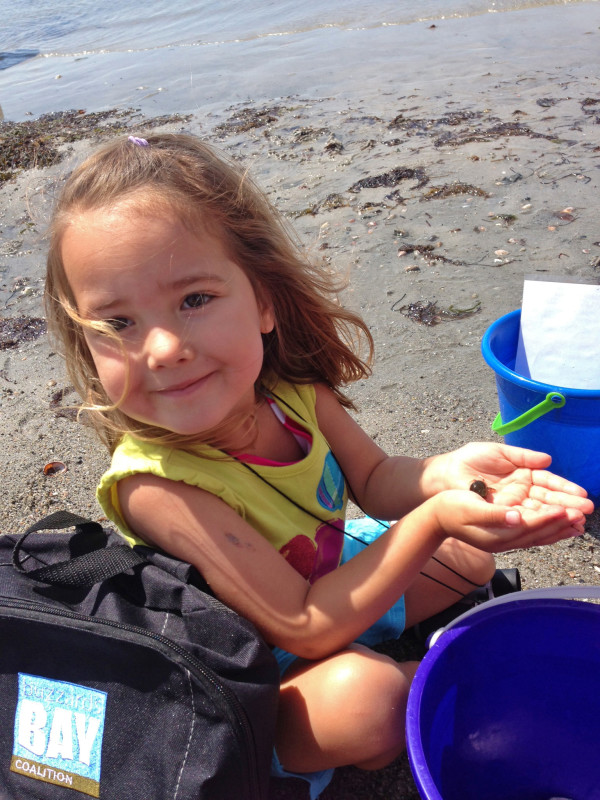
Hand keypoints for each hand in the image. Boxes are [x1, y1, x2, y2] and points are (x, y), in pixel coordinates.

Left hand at [430, 442, 593, 517]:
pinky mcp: (502, 515)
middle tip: (586, 511)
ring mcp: (512, 504)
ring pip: (539, 512)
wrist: (446, 474)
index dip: (564, 489)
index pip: (548, 483)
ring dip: (558, 518)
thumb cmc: (470, 459)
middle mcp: (521, 492)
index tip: (581, 494)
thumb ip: (523, 456)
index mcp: (523, 475)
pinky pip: (523, 521)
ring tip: (577, 523)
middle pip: (548, 500)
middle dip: (567, 506)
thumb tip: (547, 459)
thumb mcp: (499, 452)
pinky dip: (539, 525)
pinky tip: (556, 529)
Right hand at [432, 488, 586, 553]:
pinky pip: (532, 534)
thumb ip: (494, 514)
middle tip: (582, 515)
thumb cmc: (450, 509)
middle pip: (538, 533)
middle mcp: (504, 539)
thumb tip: (516, 516)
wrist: (435, 519)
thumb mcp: (469, 508)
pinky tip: (558, 525)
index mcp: (497, 534)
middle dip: (561, 524)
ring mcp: (505, 539)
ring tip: (579, 523)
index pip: (529, 526)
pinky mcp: (504, 534)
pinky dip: (548, 529)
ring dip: (559, 529)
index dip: (548, 517)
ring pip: (538, 535)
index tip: (565, 509)